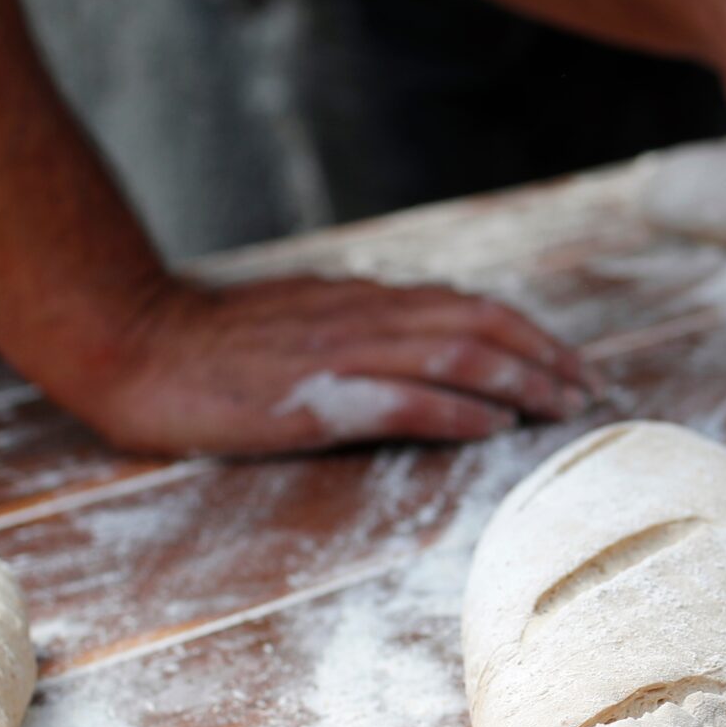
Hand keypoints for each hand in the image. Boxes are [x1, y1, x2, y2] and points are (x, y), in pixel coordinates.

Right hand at [74, 277, 599, 456]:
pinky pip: (403, 399)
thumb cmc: (215, 341)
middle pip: (483, 324)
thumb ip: (364, 328)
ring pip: (458, 354)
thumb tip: (426, 345)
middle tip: (590, 391)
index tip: (572, 366)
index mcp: (363, 299)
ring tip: (562, 409)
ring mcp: (342, 354)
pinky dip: (457, 410)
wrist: (135, 342)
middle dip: (547, 357)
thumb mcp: (304, 316)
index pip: (471, 307)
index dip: (532, 335)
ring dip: (521, 382)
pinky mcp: (316, 397)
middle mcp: (364, 316)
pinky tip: (493, 426)